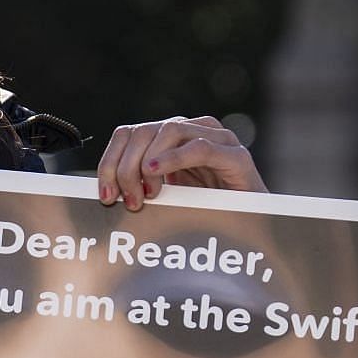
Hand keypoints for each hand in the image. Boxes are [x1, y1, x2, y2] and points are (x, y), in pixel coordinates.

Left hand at [96, 116, 265, 209]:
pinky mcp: (235, 155)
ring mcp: (215, 139)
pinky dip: (174, 158)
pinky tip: (155, 174)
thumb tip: (104, 193)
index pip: (127, 134)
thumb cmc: (204, 213)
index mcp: (168, 138)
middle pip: (142, 132)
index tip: (104, 194)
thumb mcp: (162, 197)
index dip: (110, 162)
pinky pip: (200, 147)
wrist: (253, 226)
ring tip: (145, 195)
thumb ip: (137, 187)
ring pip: (168, 131)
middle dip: (126, 168)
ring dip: (147, 164)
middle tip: (126, 200)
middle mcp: (190, 130)